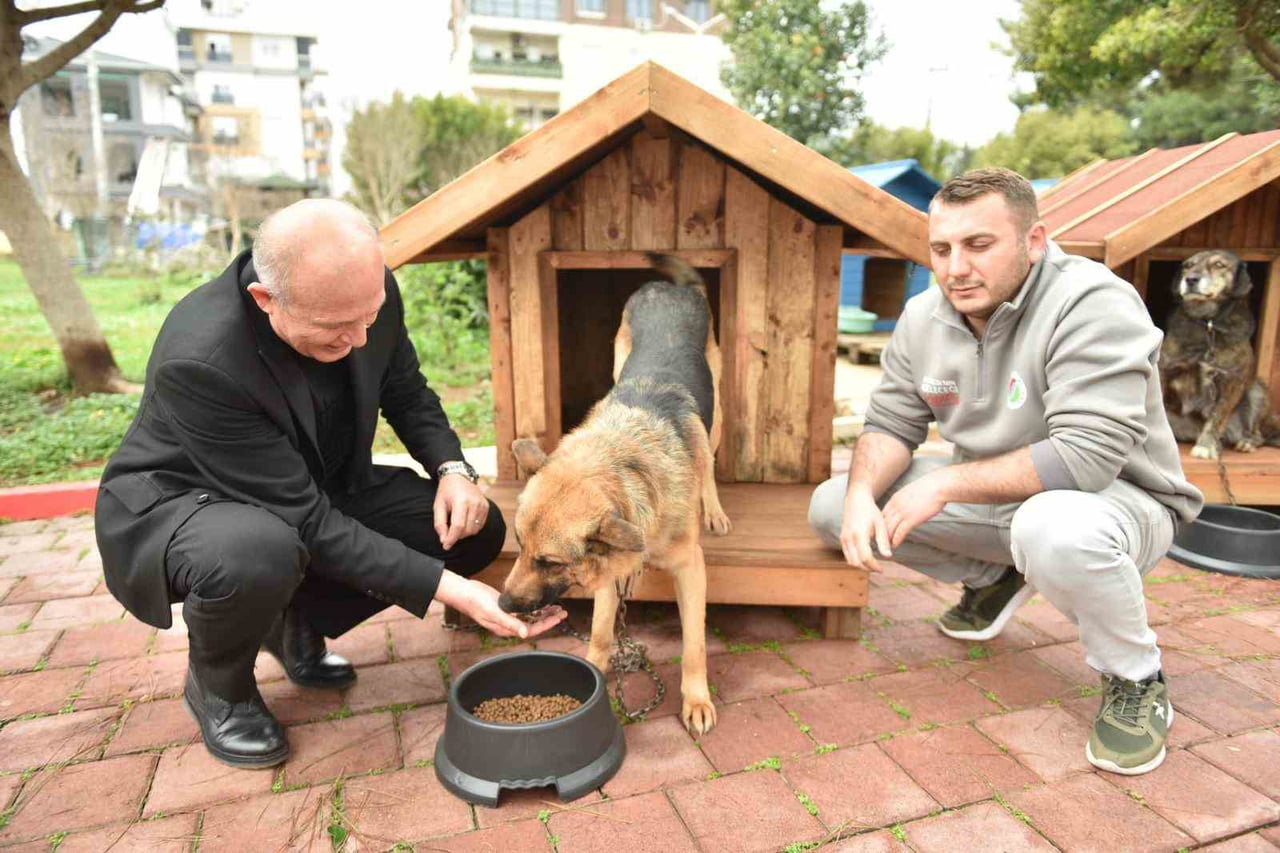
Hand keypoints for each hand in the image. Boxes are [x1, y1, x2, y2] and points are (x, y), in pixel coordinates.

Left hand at [434, 473, 488, 550]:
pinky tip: (465, 521)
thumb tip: (444, 540)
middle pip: (467, 530)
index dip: (451, 538)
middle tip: (449, 532)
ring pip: (474, 530)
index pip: (458, 526)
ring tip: (456, 525)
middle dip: (456, 536)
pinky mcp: (486, 507)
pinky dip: (472, 528)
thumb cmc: (446, 491)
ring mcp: (482, 505)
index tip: (445, 546)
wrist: (459, 476)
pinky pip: (480, 525)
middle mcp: (474, 503)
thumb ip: (440, 524)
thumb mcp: (438, 505)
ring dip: (464, 533)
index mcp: (461, 501)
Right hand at [436, 571, 566, 638]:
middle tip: (564, 612)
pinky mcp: (506, 607)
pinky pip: (524, 609)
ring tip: (557, 607)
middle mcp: (509, 624)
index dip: (547, 624)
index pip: (532, 629)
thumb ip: (510, 623)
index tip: (559, 618)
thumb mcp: (494, 612)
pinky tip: (542, 602)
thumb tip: (526, 634)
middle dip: (549, 619)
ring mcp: (508, 616)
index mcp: (507, 629)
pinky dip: (534, 606)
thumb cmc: (476, 602)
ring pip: (530, 617)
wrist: (463, 592)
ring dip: (544, 613)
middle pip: (534, 624)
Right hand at [839, 486, 890, 571]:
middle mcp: (848, 538)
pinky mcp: (842, 538)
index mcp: (859, 534)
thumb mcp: (880, 524)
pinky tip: (865, 557)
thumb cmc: (870, 510)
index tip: (882, 569)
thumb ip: (883, 541)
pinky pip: (847, 555)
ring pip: (850, 561)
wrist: (856, 499)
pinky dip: (856, 560)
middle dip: (868, 568)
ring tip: (873, 564)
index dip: (874, 566)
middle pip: (856, 562)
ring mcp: (843, 538)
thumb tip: (888, 556)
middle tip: (878, 568)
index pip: (865, 558)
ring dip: (861, 565)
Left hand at [881, 471, 949, 549]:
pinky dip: (896, 540)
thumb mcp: (910, 492)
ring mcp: (902, 513)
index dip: (880, 524)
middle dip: (879, 533)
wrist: (938, 486)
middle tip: (878, 542)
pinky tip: (894, 546)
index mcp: (894, 499)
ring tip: (885, 548)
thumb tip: (907, 505)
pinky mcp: (911, 519)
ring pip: (889, 529)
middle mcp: (895, 506)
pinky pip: (900, 532)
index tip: (879, 532)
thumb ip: (905, 500)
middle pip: (882, 523)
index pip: (882, 514)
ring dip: (886, 540)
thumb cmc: (929, 488)